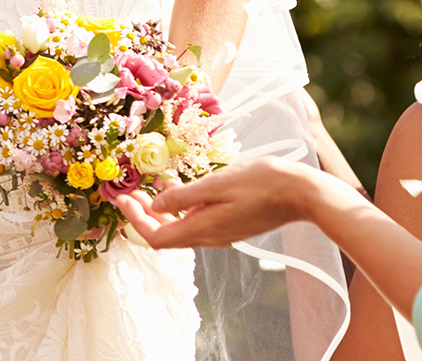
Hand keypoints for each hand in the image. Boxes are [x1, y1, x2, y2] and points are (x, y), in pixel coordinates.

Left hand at [112, 157, 327, 250]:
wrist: (300, 193)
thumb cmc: (261, 183)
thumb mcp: (217, 183)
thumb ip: (183, 197)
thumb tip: (155, 205)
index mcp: (202, 229)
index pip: (156, 237)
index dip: (134, 220)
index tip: (121, 199)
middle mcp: (209, 237)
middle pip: (165, 234)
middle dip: (142, 214)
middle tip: (126, 191)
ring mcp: (220, 232)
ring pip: (180, 226)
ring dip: (160, 208)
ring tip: (146, 184)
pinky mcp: (230, 224)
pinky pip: (196, 219)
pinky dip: (180, 205)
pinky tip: (177, 184)